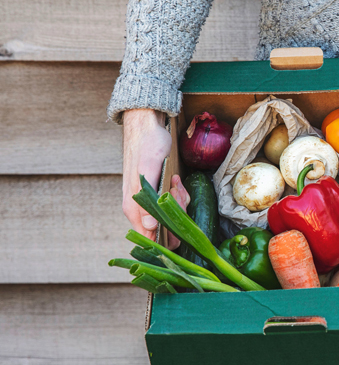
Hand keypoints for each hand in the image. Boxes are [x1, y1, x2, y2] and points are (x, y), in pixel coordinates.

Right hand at [121, 109, 188, 247]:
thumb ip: (148, 198)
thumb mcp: (149, 168)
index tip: (177, 210)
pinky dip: (177, 193)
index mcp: (133, 208)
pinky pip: (171, 202)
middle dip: (177, 212)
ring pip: (169, 214)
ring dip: (179, 200)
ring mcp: (147, 201)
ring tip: (175, 181)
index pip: (152, 238)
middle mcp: (138, 209)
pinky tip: (175, 180)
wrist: (146, 126)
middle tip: (177, 189)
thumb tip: (150, 226)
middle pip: (164, 227)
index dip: (169, 232)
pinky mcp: (155, 193)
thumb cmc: (147, 144)